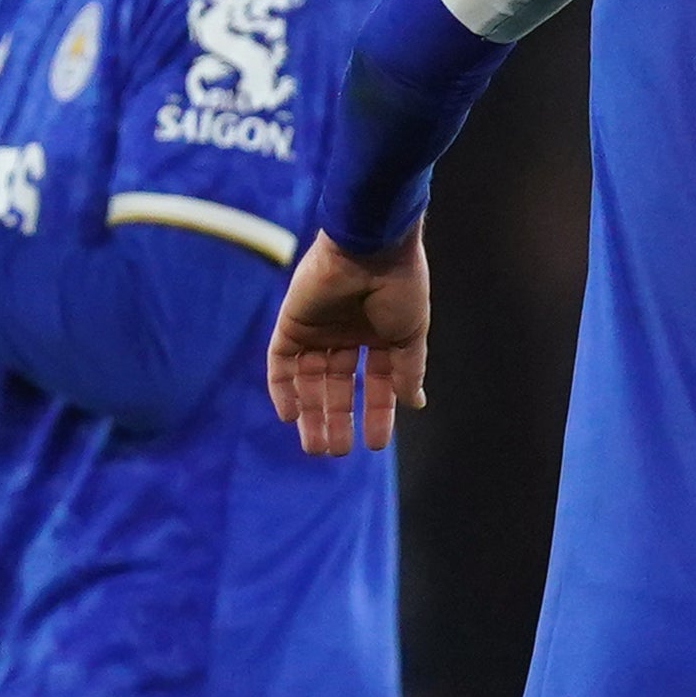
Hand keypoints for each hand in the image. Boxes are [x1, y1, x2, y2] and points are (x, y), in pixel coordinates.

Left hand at [271, 230, 429, 454]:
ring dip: (310, 413)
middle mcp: (346, 333)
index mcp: (378, 335)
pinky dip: (283, 388)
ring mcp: (317, 328)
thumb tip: (414, 403)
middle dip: (337, 419)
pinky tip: (290, 416)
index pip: (375, 383)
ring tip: (316, 447)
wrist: (372, 244)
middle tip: (336, 452)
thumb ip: (409, 369)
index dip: (376, 413)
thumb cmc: (400, 285)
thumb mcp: (410, 334)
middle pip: (337, 386)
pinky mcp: (292, 321)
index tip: (376, 444)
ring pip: (309, 380)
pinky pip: (281, 361)